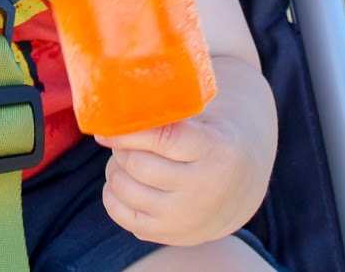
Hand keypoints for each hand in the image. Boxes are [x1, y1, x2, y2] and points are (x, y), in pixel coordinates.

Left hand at [97, 110, 263, 246]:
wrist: (238, 192)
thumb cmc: (212, 146)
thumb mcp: (207, 124)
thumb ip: (171, 117)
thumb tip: (119, 110)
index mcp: (215, 150)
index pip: (164, 139)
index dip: (129, 133)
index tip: (106, 129)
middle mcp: (203, 188)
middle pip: (139, 164)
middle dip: (121, 149)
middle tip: (120, 141)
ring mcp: (185, 216)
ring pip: (126, 189)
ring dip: (114, 170)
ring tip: (121, 160)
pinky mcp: (169, 234)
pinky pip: (122, 215)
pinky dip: (112, 195)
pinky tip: (121, 182)